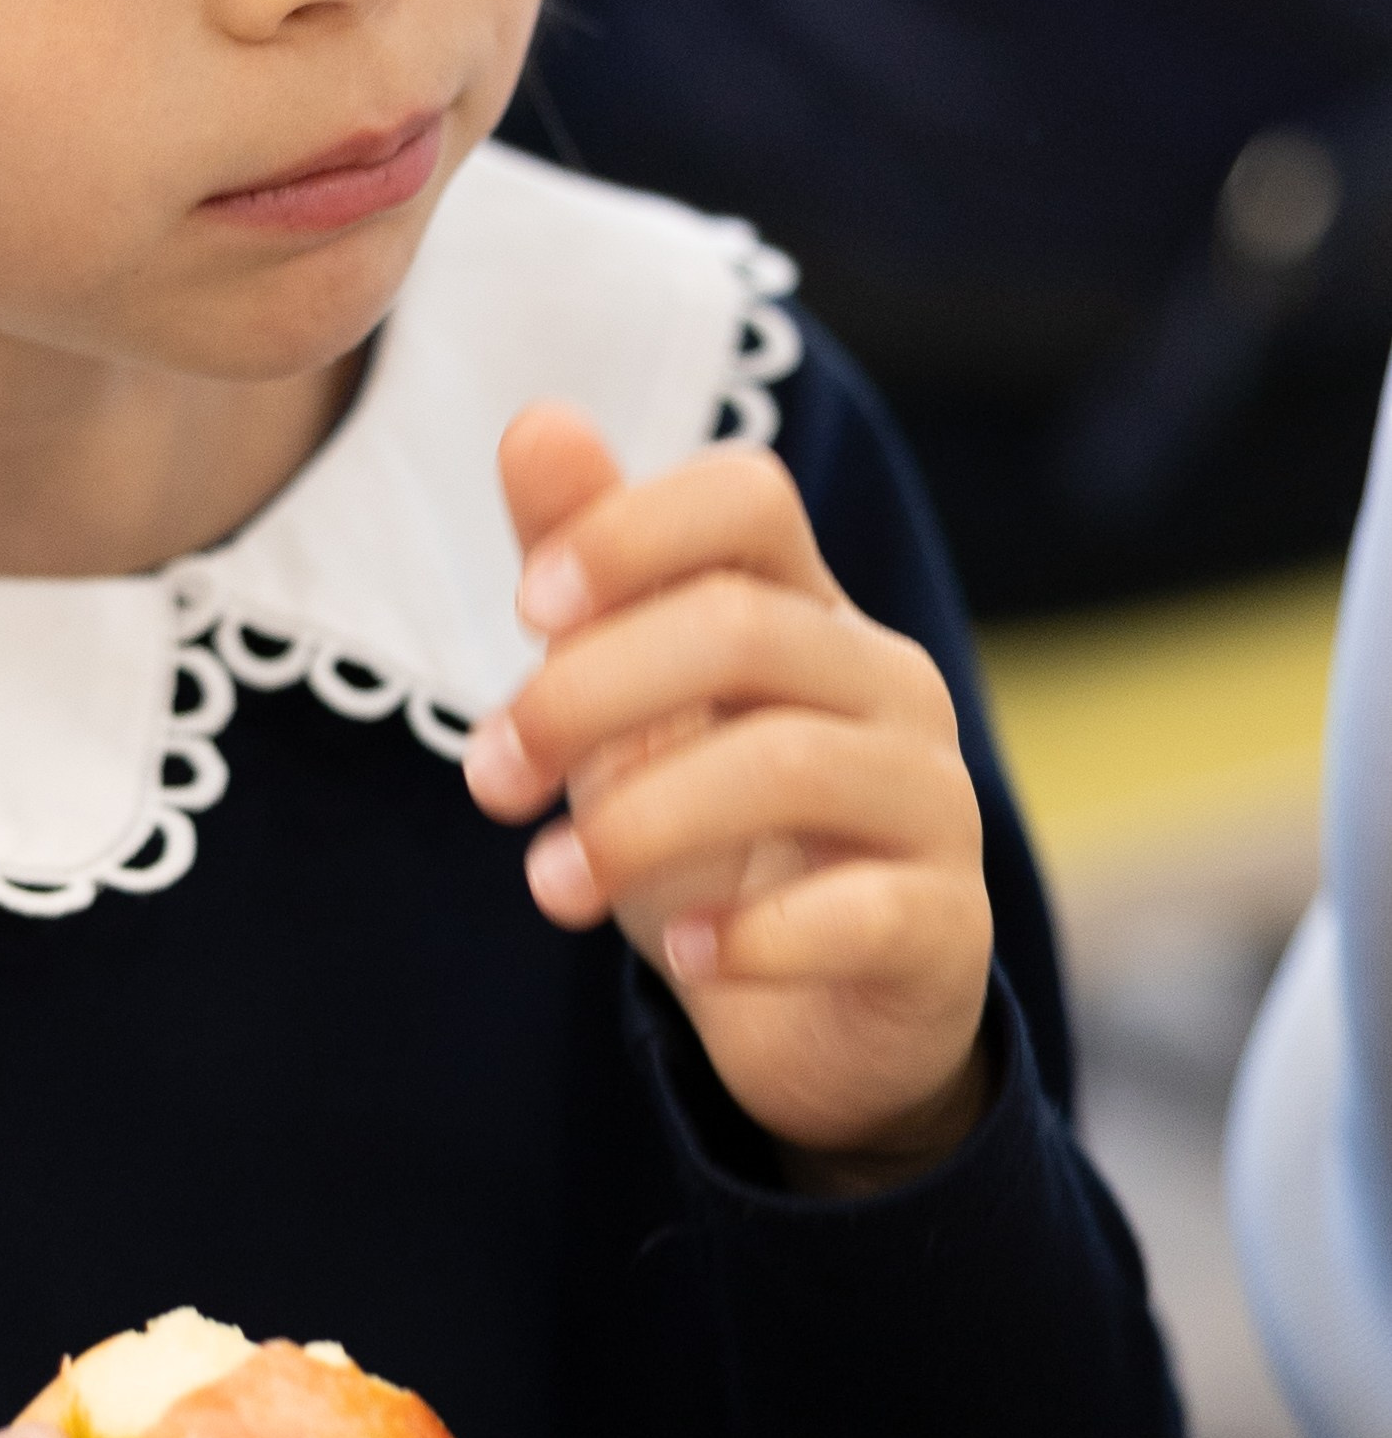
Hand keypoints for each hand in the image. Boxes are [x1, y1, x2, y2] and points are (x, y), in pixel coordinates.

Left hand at [462, 409, 991, 1184]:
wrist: (805, 1016)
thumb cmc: (705, 834)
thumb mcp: (621, 700)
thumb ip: (586, 566)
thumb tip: (538, 421)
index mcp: (807, 609)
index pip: (748, 496)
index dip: (630, 530)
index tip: (526, 607)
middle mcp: (886, 683)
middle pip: (742, 626)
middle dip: (584, 695)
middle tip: (489, 778)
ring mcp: (932, 801)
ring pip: (787, 764)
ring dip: (636, 826)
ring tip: (549, 885)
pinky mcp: (947, 925)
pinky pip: (858, 912)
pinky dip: (747, 937)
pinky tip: (681, 954)